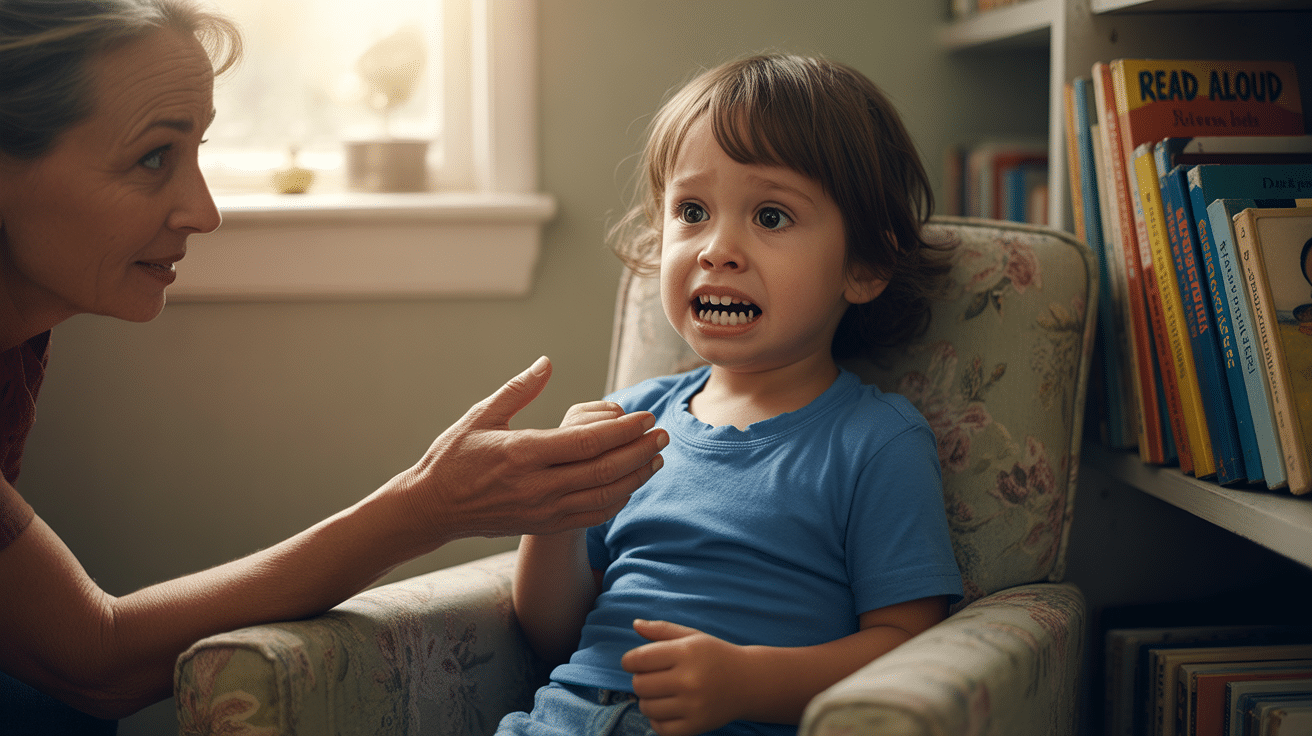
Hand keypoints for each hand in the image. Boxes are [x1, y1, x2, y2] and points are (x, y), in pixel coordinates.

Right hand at [388, 357, 666, 543]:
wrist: (432, 509)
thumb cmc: (453, 457)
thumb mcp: (481, 416)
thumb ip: (519, 389)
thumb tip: (547, 362)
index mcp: (522, 453)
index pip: (587, 443)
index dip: (623, 430)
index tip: (646, 417)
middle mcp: (536, 486)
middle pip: (603, 471)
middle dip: (639, 451)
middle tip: (663, 434)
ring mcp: (542, 511)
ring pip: (603, 497)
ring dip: (636, 477)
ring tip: (656, 457)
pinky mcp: (544, 526)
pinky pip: (591, 516)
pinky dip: (617, 499)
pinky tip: (631, 482)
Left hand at [622, 619, 746, 735]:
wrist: (749, 682)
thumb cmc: (715, 656)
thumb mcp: (692, 636)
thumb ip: (661, 630)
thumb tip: (635, 624)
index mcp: (686, 653)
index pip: (639, 659)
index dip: (629, 661)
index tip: (635, 662)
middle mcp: (689, 680)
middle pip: (639, 684)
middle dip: (640, 680)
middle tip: (654, 677)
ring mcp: (693, 706)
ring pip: (646, 707)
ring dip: (648, 700)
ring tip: (662, 693)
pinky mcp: (696, 726)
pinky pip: (660, 728)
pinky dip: (658, 720)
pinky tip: (668, 708)